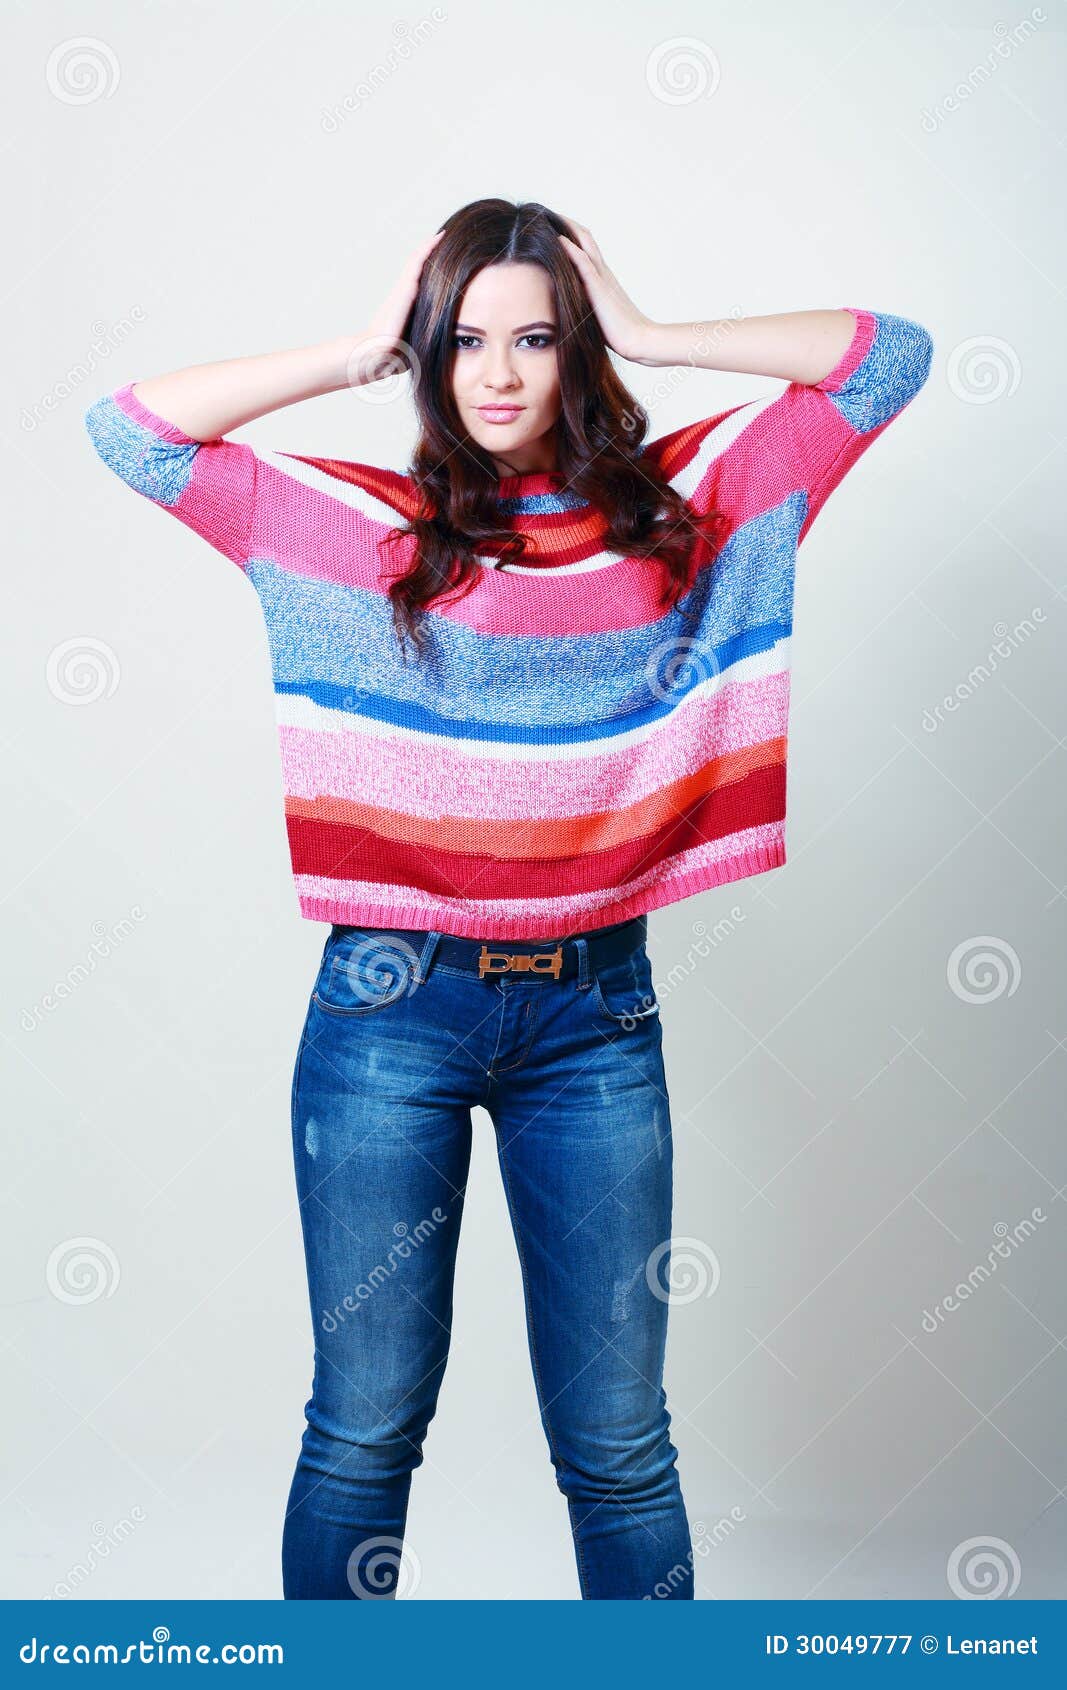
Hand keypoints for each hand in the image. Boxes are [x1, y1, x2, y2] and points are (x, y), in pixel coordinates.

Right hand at [349, 228, 445, 385]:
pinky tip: (440, 236)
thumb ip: (431, 338)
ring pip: (422, 260)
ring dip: (434, 245)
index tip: (456, 260)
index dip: (440, 270)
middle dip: (438, 253)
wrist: (378, 354)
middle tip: (455, 238)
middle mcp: (408, 293)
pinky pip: (418, 261)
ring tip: (450, 232)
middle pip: (425, 267)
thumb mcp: (420, 343)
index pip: (428, 283)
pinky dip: (429, 247)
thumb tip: (449, 347)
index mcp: (412, 306)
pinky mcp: (406, 287)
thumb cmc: (396, 355)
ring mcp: (406, 288)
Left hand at [557, 217, 657, 362]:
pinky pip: (583, 262)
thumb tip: (570, 308)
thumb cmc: (620, 333)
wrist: (639, 339)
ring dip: (567, 228)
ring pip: (584, 243)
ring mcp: (602, 277)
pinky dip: (570, 249)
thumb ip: (587, 305)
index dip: (572, 235)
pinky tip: (558, 239)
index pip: (587, 248)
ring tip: (548, 217)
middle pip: (585, 238)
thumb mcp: (599, 315)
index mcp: (603, 278)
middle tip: (547, 214)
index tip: (554, 227)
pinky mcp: (599, 288)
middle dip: (567, 224)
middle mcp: (603, 272)